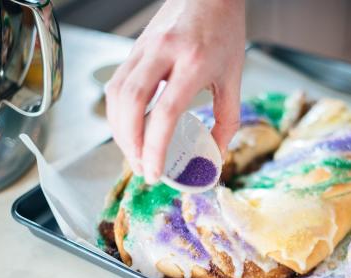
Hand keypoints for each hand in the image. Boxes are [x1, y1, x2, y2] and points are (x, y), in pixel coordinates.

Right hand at [105, 0, 245, 182]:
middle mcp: (163, 52)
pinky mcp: (134, 48)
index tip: (154, 173)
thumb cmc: (224, 30)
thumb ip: (228, 118)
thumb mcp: (234, 76)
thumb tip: (216, 154)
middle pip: (132, 104)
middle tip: (140, 168)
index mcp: (194, 61)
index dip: (155, 147)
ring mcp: (144, 48)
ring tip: (134, 154)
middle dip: (130, 144)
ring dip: (120, 130)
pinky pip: (116, 85)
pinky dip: (117, 113)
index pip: (166, 111)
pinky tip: (128, 129)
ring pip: (117, 94)